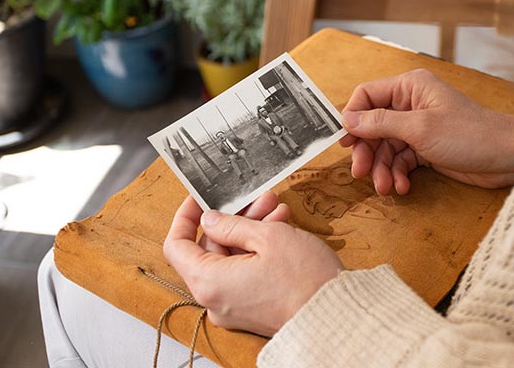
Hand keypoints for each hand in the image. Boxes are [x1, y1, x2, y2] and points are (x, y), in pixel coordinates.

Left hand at [163, 192, 342, 336]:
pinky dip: (258, 251)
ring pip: (231, 260)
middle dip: (234, 218)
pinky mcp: (253, 309)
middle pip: (210, 250)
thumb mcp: (268, 237)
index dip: (185, 217)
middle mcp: (216, 300)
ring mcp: (234, 307)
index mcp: (209, 282)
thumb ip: (232, 225)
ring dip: (251, 231)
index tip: (200, 199)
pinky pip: (245, 274)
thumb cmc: (304, 280)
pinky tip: (280, 229)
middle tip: (257, 198)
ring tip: (276, 208)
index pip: (176, 246)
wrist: (336, 316)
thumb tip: (211, 220)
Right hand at [340, 69, 513, 193]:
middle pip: (373, 126)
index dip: (352, 117)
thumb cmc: (470, 134)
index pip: (367, 95)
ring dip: (382, 169)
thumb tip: (348, 119)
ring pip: (386, 148)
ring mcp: (418, 127)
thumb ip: (381, 123)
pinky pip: (401, 161)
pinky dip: (399, 174)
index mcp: (409, 87)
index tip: (344, 141)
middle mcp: (411, 104)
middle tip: (360, 172)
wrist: (507, 157)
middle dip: (367, 151)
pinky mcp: (426, 148)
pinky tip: (403, 187)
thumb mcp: (420, 128)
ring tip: (385, 188)